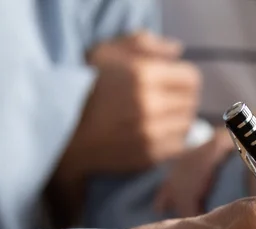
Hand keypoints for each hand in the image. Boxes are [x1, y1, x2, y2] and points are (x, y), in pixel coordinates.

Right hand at [62, 32, 200, 174]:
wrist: (64, 130)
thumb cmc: (85, 86)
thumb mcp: (107, 52)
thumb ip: (144, 44)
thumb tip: (176, 50)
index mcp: (143, 75)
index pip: (191, 79)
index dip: (183, 77)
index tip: (172, 80)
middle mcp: (150, 105)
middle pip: (191, 102)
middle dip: (181, 98)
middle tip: (164, 99)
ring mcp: (151, 134)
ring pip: (186, 125)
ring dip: (177, 119)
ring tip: (159, 116)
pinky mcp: (149, 156)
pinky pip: (178, 146)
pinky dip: (171, 139)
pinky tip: (154, 133)